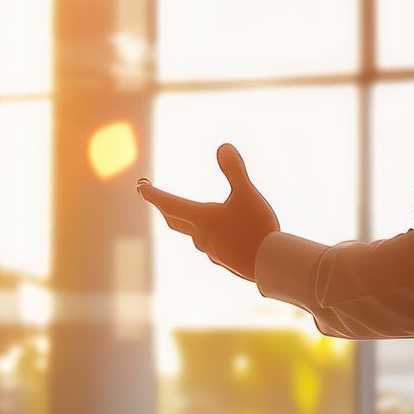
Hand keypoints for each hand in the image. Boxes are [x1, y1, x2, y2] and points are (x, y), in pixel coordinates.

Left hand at [136, 143, 279, 280]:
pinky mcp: (226, 260)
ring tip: (189, 213)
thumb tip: (223, 147)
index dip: (152, 193)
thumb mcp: (248, 194)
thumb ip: (235, 170)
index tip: (140, 186)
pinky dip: (207, 235)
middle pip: (174, 220)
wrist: (273, 266)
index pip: (169, 203)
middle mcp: (202, 236)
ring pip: (192, 234)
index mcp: (202, 218)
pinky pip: (210, 245)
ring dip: (185, 221)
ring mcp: (213, 251)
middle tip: (153, 196)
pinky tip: (218, 235)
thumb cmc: (258, 229)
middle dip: (162, 207)